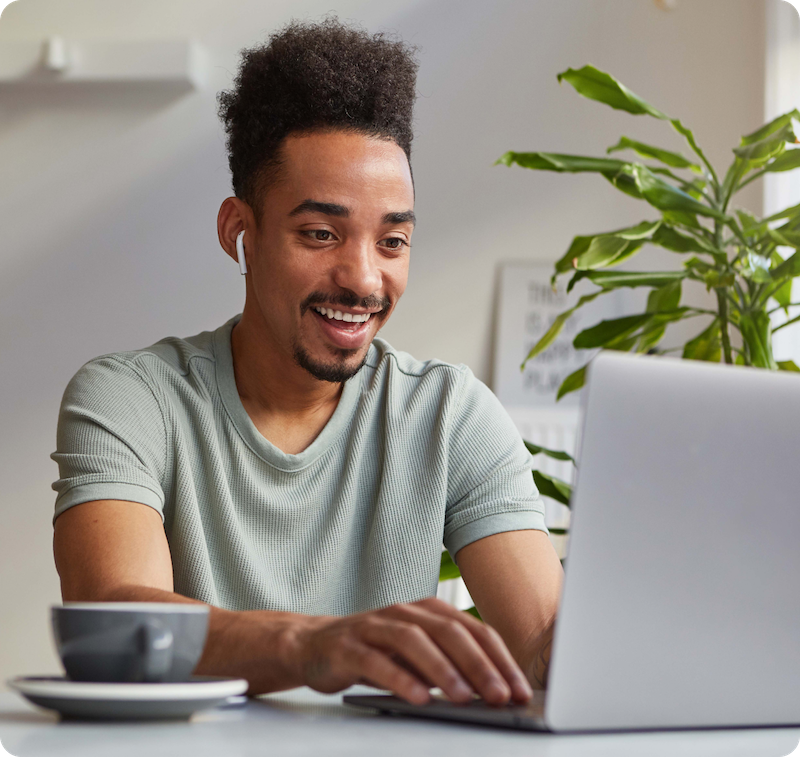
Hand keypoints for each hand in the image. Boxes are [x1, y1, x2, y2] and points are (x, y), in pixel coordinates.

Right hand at [294, 597, 532, 705]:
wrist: (315, 644)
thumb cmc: (375, 651)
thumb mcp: (418, 656)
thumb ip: (450, 666)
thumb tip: (494, 690)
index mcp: (428, 611)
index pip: (473, 630)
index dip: (499, 659)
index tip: (520, 689)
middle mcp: (404, 612)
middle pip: (449, 632)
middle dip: (479, 665)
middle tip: (501, 696)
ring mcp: (375, 626)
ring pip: (414, 640)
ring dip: (443, 670)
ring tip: (466, 699)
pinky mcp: (348, 646)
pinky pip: (377, 661)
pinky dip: (400, 679)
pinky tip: (419, 698)